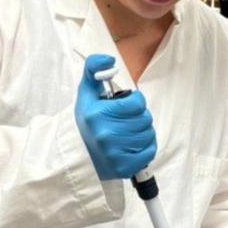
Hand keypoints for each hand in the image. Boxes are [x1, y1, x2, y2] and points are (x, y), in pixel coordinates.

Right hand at [74, 54, 156, 179]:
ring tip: (126, 133)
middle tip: (124, 121)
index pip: (138, 102)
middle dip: (137, 117)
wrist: (78, 154)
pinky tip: (131, 145)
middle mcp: (106, 134)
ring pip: (149, 134)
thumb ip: (93, 69)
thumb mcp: (86, 92)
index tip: (123, 106)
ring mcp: (115, 153)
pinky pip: (150, 151)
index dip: (134, 102)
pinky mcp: (124, 168)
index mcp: (97, 114)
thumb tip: (108, 59)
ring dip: (142, 131)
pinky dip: (145, 147)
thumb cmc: (86, 122)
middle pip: (145, 118)